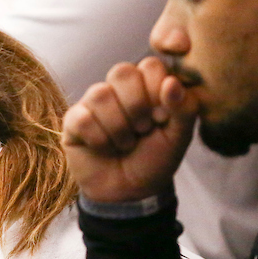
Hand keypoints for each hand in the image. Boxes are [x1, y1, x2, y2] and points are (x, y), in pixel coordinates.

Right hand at [62, 57, 197, 202]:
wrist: (128, 193)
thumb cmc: (154, 160)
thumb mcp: (179, 137)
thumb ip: (184, 108)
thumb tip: (172, 82)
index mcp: (147, 85)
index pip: (150, 65)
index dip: (157, 91)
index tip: (162, 118)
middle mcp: (119, 88)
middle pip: (122, 72)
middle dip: (136, 107)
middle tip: (143, 130)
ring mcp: (93, 102)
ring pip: (100, 94)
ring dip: (118, 128)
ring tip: (125, 144)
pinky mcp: (73, 120)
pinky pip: (83, 118)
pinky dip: (100, 140)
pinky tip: (104, 149)